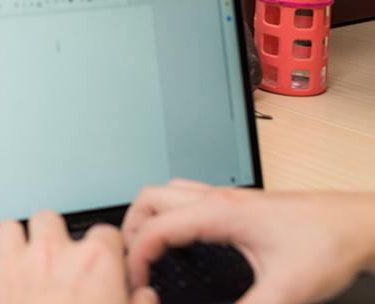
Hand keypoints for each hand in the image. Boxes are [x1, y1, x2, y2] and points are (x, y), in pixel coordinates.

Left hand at [0, 210, 152, 303]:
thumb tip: (143, 297)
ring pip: (6, 230)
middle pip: (48, 219)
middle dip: (52, 236)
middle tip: (57, 261)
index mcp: (94, 263)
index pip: (105, 233)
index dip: (106, 250)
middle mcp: (50, 256)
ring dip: (11, 245)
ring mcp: (12, 269)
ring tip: (20, 264)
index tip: (105, 265)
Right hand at [123, 180, 374, 303]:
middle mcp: (218, 198)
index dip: (136, 257)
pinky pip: (188, 197)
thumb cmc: (329, 243)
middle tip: (133, 264)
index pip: (154, 227)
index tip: (137, 285)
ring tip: (148, 249)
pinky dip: (171, 214)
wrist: (361, 224)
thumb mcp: (284, 290)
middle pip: (149, 198)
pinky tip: (185, 240)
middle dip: (131, 230)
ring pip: (167, 192)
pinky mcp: (240, 204)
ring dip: (149, 216)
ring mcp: (228, 197)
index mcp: (219, 213)